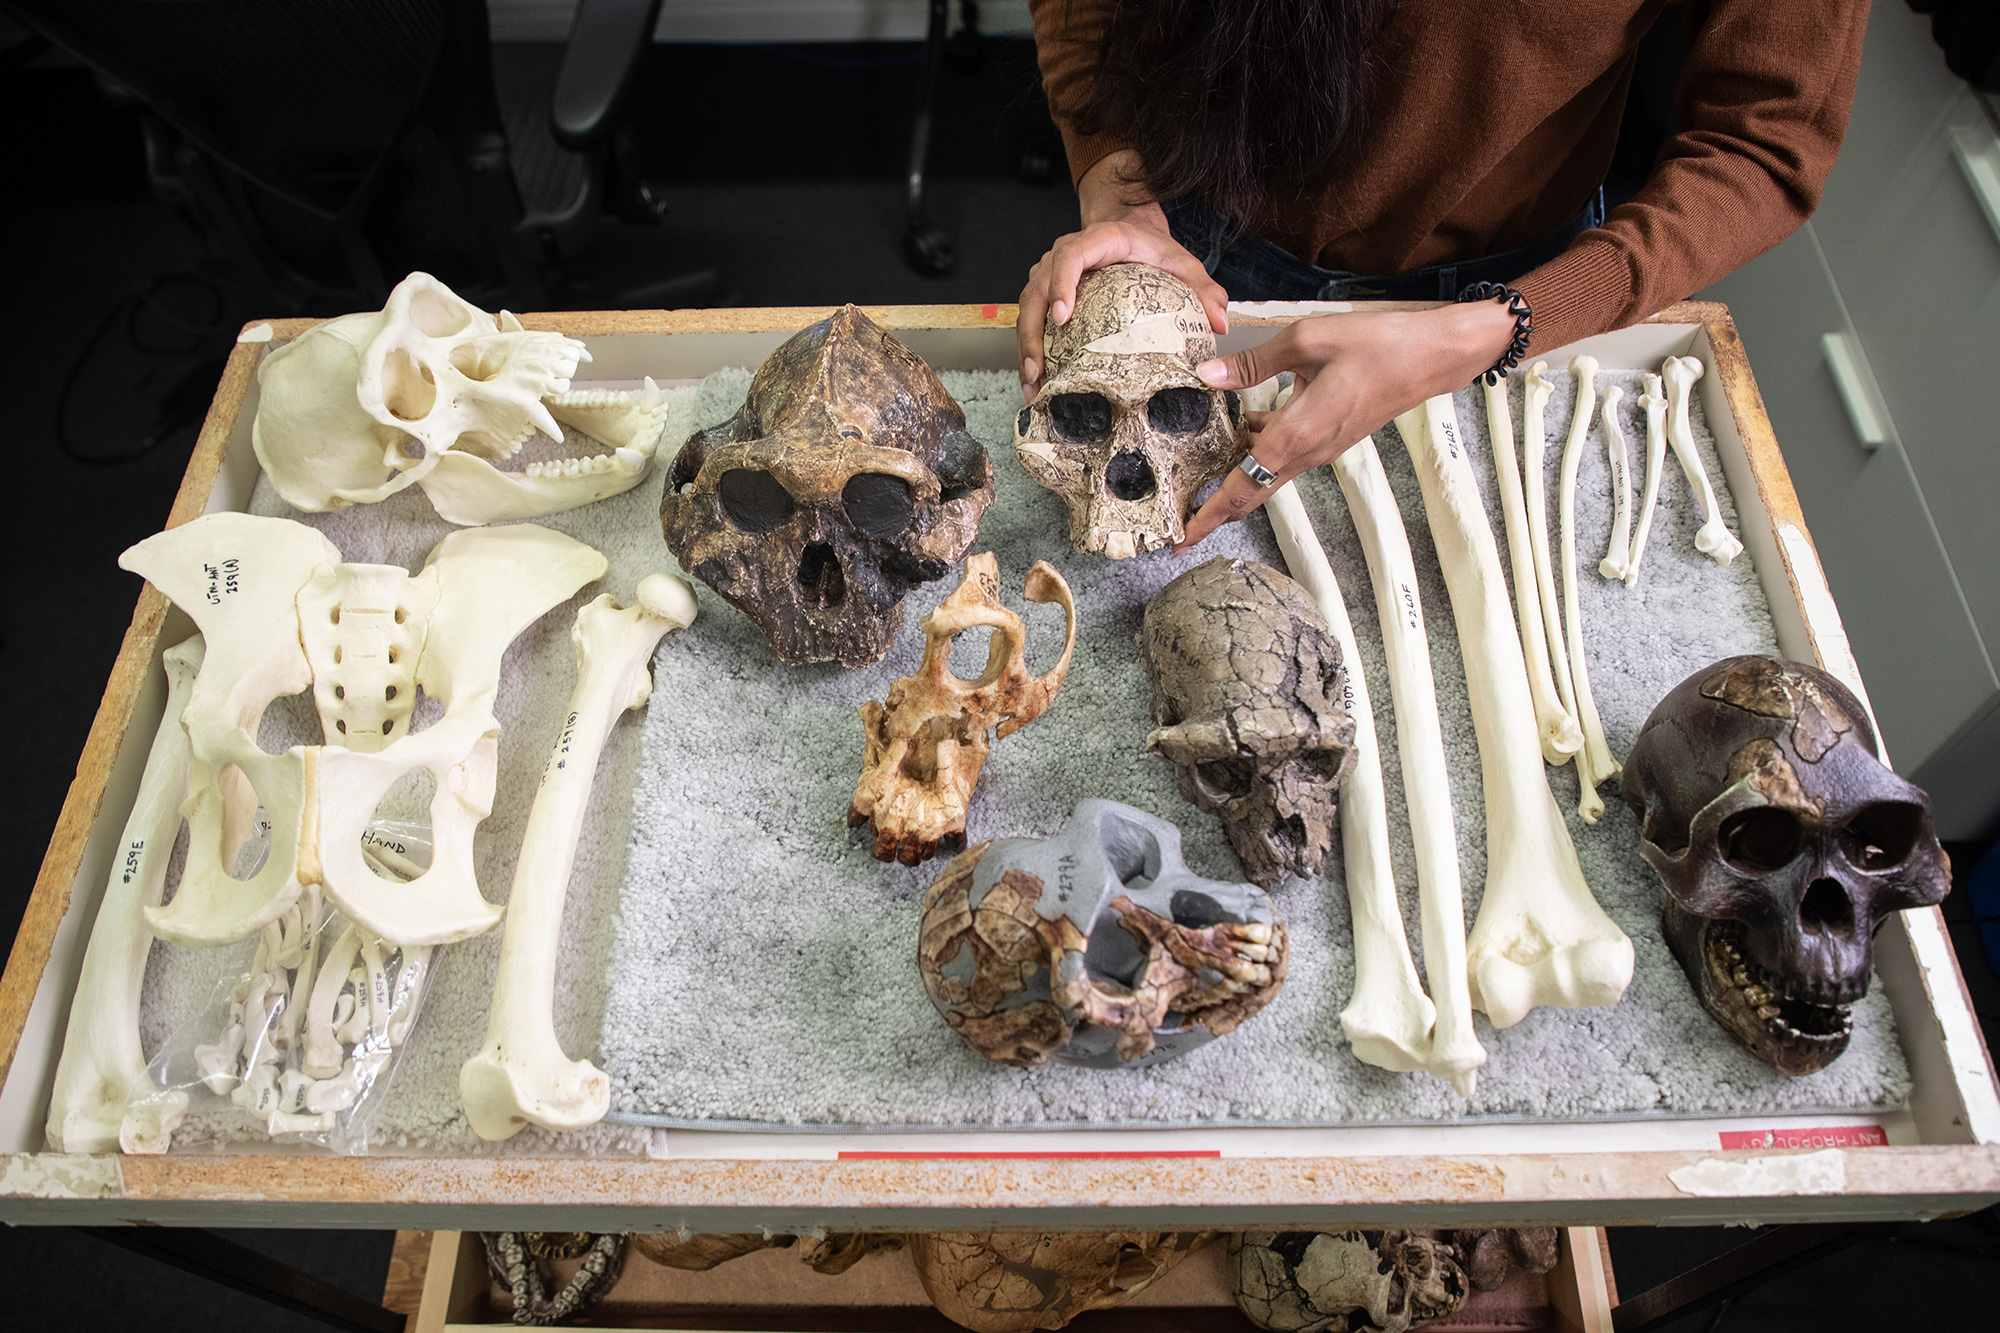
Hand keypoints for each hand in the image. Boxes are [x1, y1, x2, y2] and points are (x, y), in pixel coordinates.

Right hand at [1018, 152, 1228, 398]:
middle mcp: (1064, 253)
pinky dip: (1029, 350)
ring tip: (1033, 385)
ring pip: (1027, 308)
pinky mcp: (1045, 292)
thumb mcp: (1180, 262)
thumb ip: (1203, 289)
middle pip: (1037, 290)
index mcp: (1098, 240)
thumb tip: (1220, 323)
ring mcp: (1049, 273)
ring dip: (1025, 348)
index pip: (1070, 256)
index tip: (1062, 316)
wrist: (1128, 227)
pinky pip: (1030, 319)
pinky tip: (1036, 382)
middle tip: (1038, 370)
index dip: (1062, 284)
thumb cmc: (1150, 247)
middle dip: (1032, 333)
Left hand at [1174, 301, 1517, 550]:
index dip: (1207, 516)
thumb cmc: (1379, 346)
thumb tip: (1208, 374)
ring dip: (1232, 479)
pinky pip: (1284, 455)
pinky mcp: (1329, 437)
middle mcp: (1308, 452)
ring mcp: (1321, 448)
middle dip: (1213, 515)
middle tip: (1179, 529)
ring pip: (1266, 475)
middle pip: (1251, 494)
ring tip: (1197, 475)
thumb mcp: (1308, 341)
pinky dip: (1257, 451)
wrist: (1433, 356)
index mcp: (1297, 435)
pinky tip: (1241, 426)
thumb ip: (1254, 362)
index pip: (1241, 487)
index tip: (1180, 539)